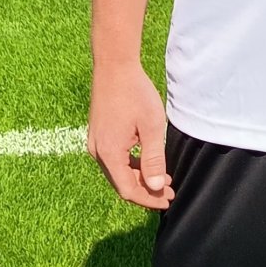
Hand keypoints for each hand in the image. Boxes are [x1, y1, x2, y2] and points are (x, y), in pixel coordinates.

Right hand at [88, 60, 174, 209]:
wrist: (114, 67)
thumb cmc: (135, 94)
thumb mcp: (151, 127)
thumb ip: (153, 159)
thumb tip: (155, 187)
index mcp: (109, 153)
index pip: (128, 189)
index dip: (148, 199)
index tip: (167, 199)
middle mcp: (97, 151)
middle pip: (121, 183)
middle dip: (146, 191)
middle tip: (169, 191)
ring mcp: (95, 143)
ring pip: (118, 172)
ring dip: (140, 178)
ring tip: (164, 180)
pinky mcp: (98, 135)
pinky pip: (114, 159)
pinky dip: (131, 165)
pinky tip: (148, 163)